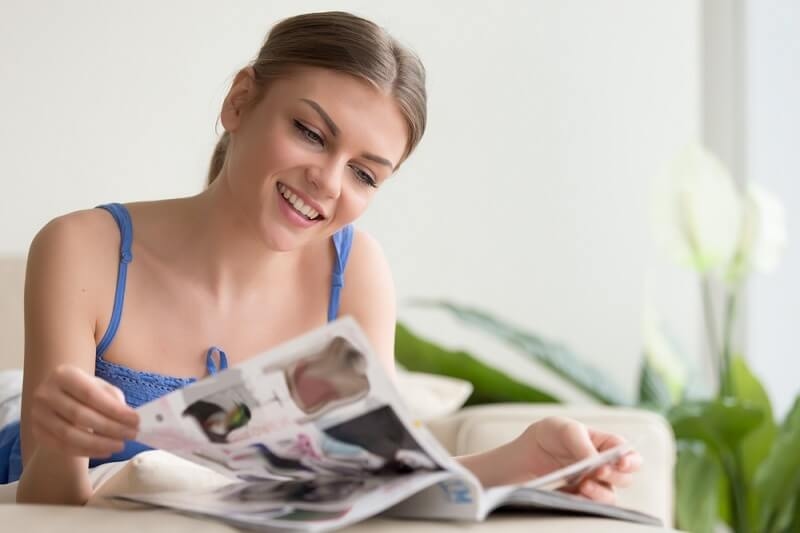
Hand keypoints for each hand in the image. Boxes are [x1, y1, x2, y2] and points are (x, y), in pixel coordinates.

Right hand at [29, 364, 139, 457]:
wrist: (57, 398)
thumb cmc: (84, 390)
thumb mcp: (99, 386)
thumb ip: (113, 398)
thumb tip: (129, 417)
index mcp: (63, 374)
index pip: (90, 395)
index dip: (114, 410)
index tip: (135, 420)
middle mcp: (45, 393)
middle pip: (80, 416)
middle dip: (110, 428)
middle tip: (132, 435)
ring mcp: (37, 414)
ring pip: (70, 435)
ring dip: (99, 443)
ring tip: (120, 445)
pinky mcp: (37, 433)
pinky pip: (63, 447)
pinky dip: (86, 452)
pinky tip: (105, 451)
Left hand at [512, 416, 641, 503]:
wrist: (522, 456)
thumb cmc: (548, 436)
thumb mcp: (563, 429)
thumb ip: (582, 443)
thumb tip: (597, 461)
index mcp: (603, 445)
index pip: (626, 452)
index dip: (629, 458)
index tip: (621, 462)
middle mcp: (602, 467)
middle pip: (624, 477)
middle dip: (615, 475)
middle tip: (599, 471)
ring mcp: (592, 486)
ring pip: (610, 497)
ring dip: (601, 493)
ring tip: (584, 484)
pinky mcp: (578, 500)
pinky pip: (590, 508)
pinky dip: (586, 504)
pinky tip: (575, 497)